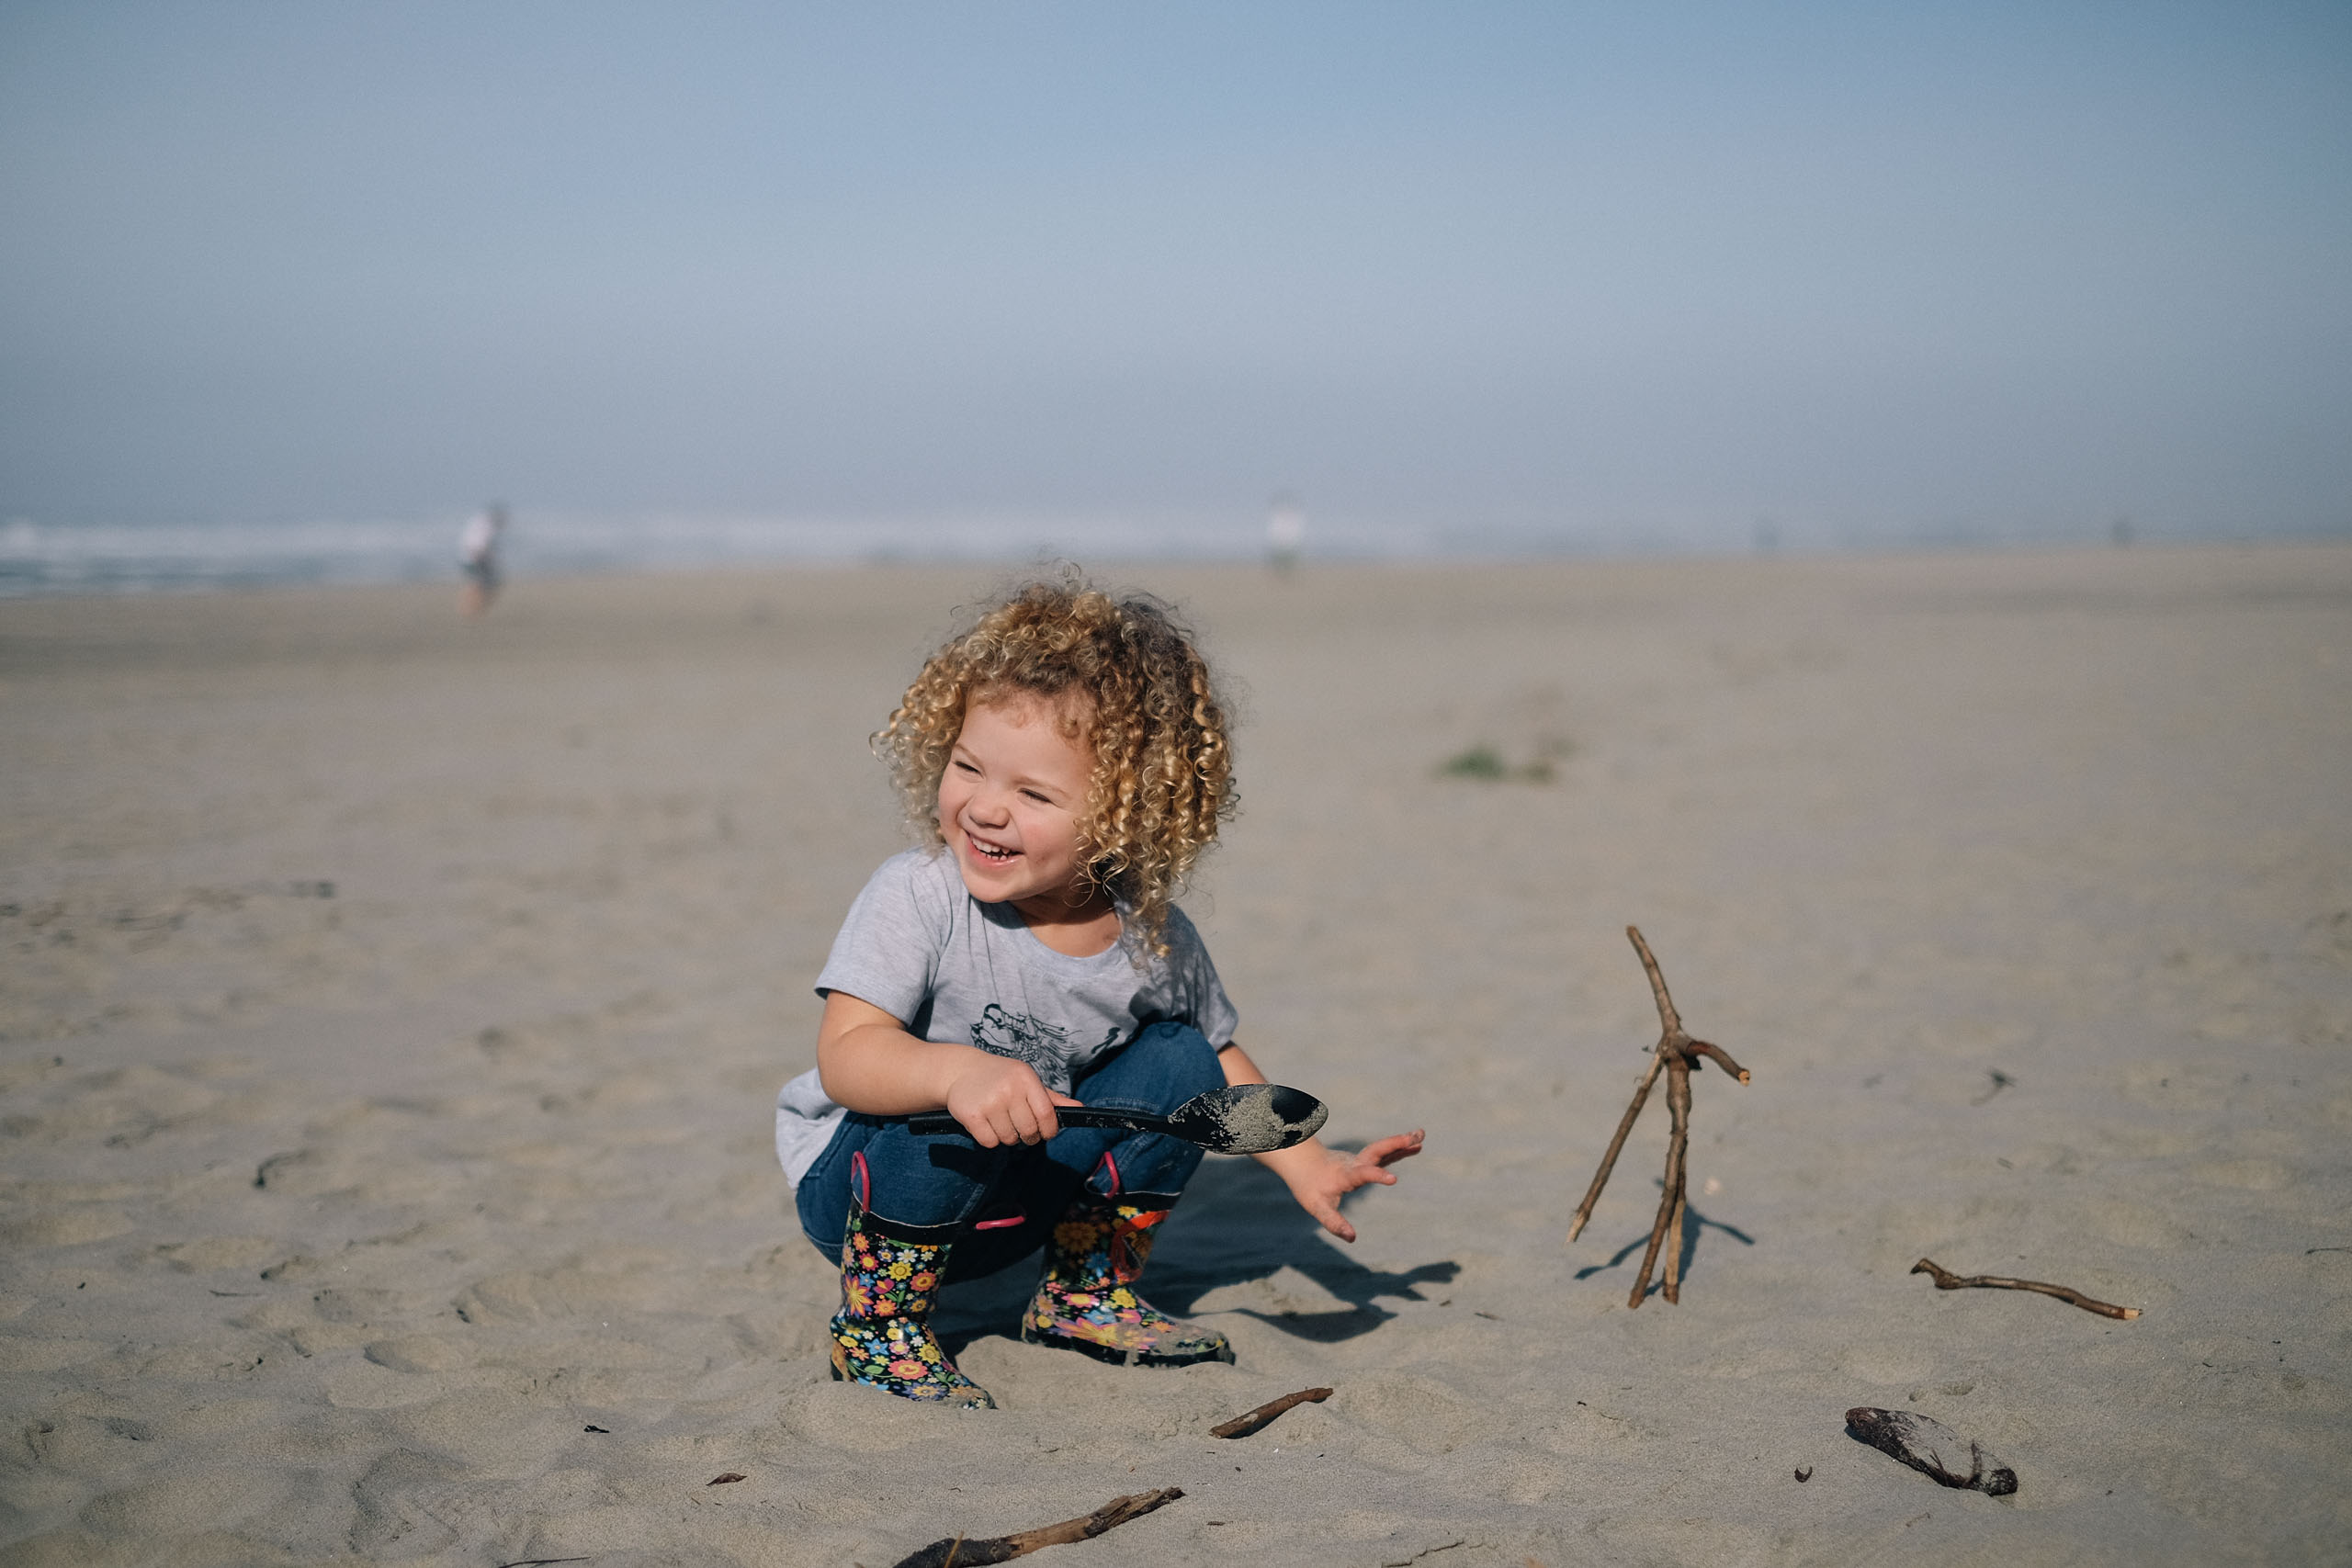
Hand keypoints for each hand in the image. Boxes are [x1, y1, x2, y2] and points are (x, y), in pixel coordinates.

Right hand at [942, 1055, 1082, 1147]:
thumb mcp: (1027, 1081)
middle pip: (1029, 1131)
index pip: (1047, 1114)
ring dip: (1007, 1137)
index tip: (1045, 1133)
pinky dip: (990, 1139)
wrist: (961, 1070)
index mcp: (1026, 1079)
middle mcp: (1009, 1089)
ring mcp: (989, 1102)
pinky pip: (990, 1142)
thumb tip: (1081, 1109)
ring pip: (1009, 1139)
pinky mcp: (971, 1114)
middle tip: (1019, 1127)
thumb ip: (1052, 1098)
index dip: (1049, 1130)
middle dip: (1027, 1136)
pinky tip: (985, 1124)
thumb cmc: (1001, 1078)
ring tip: (999, 1121)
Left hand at [1279, 1129, 1423, 1242]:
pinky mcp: (1365, 1159)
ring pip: (1382, 1148)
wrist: (1303, 1164)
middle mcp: (1354, 1163)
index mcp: (1344, 1176)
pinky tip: (1417, 1144)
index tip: (1394, 1179)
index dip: (1377, 1176)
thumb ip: (1334, 1222)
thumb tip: (1352, 1238)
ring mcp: (1361, 1159)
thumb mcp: (1318, 1208)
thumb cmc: (1310, 1188)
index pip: (1362, 1174)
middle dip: (1395, 1145)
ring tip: (1422, 1135)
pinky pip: (1385, 1153)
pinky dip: (1399, 1148)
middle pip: (1376, 1151)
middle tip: (1415, 1138)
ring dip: (1401, 1142)